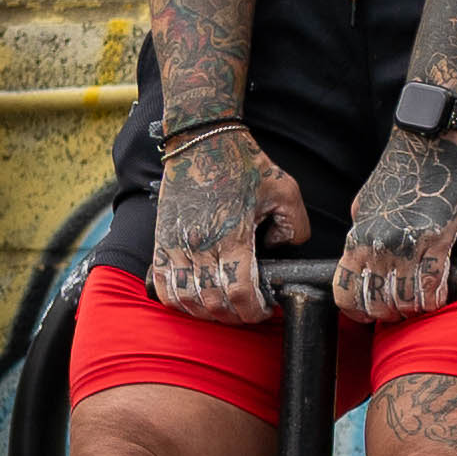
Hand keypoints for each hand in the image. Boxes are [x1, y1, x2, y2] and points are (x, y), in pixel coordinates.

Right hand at [150, 120, 309, 321]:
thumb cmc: (242, 162)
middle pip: (213, 303)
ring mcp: (175, 244)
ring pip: (186, 300)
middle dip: (236, 315)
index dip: (254, 310)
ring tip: (224, 306)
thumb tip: (285, 249)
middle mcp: (200, 244)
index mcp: (232, 235)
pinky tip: (195, 297)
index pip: (239, 292)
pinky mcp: (161, 240)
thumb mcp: (285, 190)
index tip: (264, 308)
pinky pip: (162, 284)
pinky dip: (178, 300)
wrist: (201, 139)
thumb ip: (296, 227)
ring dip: (207, 312)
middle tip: (249, 310)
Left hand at [335, 123, 456, 325]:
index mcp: (357, 238)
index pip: (345, 293)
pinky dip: (434, 299)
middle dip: (387, 314)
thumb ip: (360, 234)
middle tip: (398, 310)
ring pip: (405, 301)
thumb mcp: (365, 204)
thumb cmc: (399, 173)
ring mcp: (408, 246)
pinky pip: (433, 287)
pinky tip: (436, 297)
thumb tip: (360, 258)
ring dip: (413, 309)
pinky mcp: (437, 241)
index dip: (356, 311)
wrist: (428, 145)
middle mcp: (379, 246)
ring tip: (418, 303)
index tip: (367, 313)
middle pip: (376, 304)